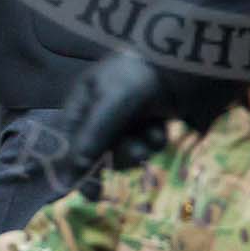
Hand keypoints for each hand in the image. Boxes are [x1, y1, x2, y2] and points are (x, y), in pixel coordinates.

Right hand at [58, 52, 173, 177]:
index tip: (90, 192)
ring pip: (124, 150)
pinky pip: (144, 144)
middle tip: (136, 156)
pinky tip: (161, 131)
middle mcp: (100, 111)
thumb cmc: (137, 75)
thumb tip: (69, 177)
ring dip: (139, 149)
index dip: (77, 167)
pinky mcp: (147, 121)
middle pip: (99, 151)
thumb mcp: (111, 103)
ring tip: (151, 139)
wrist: (180, 59)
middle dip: (119, 155)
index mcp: (83, 101)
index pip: (70, 141)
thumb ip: (91, 138)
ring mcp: (124, 117)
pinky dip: (153, 141)